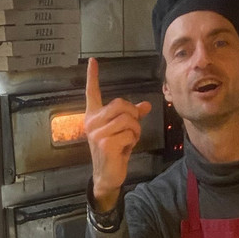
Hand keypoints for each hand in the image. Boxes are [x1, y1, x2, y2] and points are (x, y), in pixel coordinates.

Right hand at [84, 57, 152, 210]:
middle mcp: (92, 122)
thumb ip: (133, 117)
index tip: (93, 61)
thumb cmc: (114, 152)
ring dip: (135, 129)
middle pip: (120, 104)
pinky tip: (125, 148)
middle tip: (132, 129)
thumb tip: (146, 105)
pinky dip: (133, 140)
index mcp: (93, 116)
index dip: (93, 76)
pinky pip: (129, 133)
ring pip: (127, 118)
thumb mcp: (123, 132)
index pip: (91, 93)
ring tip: (129, 140)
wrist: (107, 176)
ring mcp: (97, 133)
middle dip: (133, 116)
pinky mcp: (105, 143)